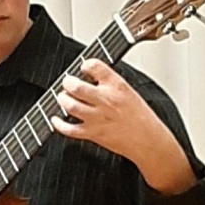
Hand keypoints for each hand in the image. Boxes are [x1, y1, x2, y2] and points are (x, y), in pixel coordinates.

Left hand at [50, 59, 195, 193]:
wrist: (148, 140)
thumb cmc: (141, 118)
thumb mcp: (129, 92)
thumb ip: (111, 84)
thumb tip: (93, 78)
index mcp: (117, 86)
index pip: (95, 66)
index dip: (85, 64)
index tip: (83, 67)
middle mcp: (105, 100)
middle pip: (76, 86)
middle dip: (67, 82)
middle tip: (67, 82)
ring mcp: (97, 117)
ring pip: (70, 105)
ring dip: (62, 99)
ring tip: (63, 97)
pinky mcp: (93, 133)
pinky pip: (69, 129)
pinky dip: (59, 124)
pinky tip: (56, 119)